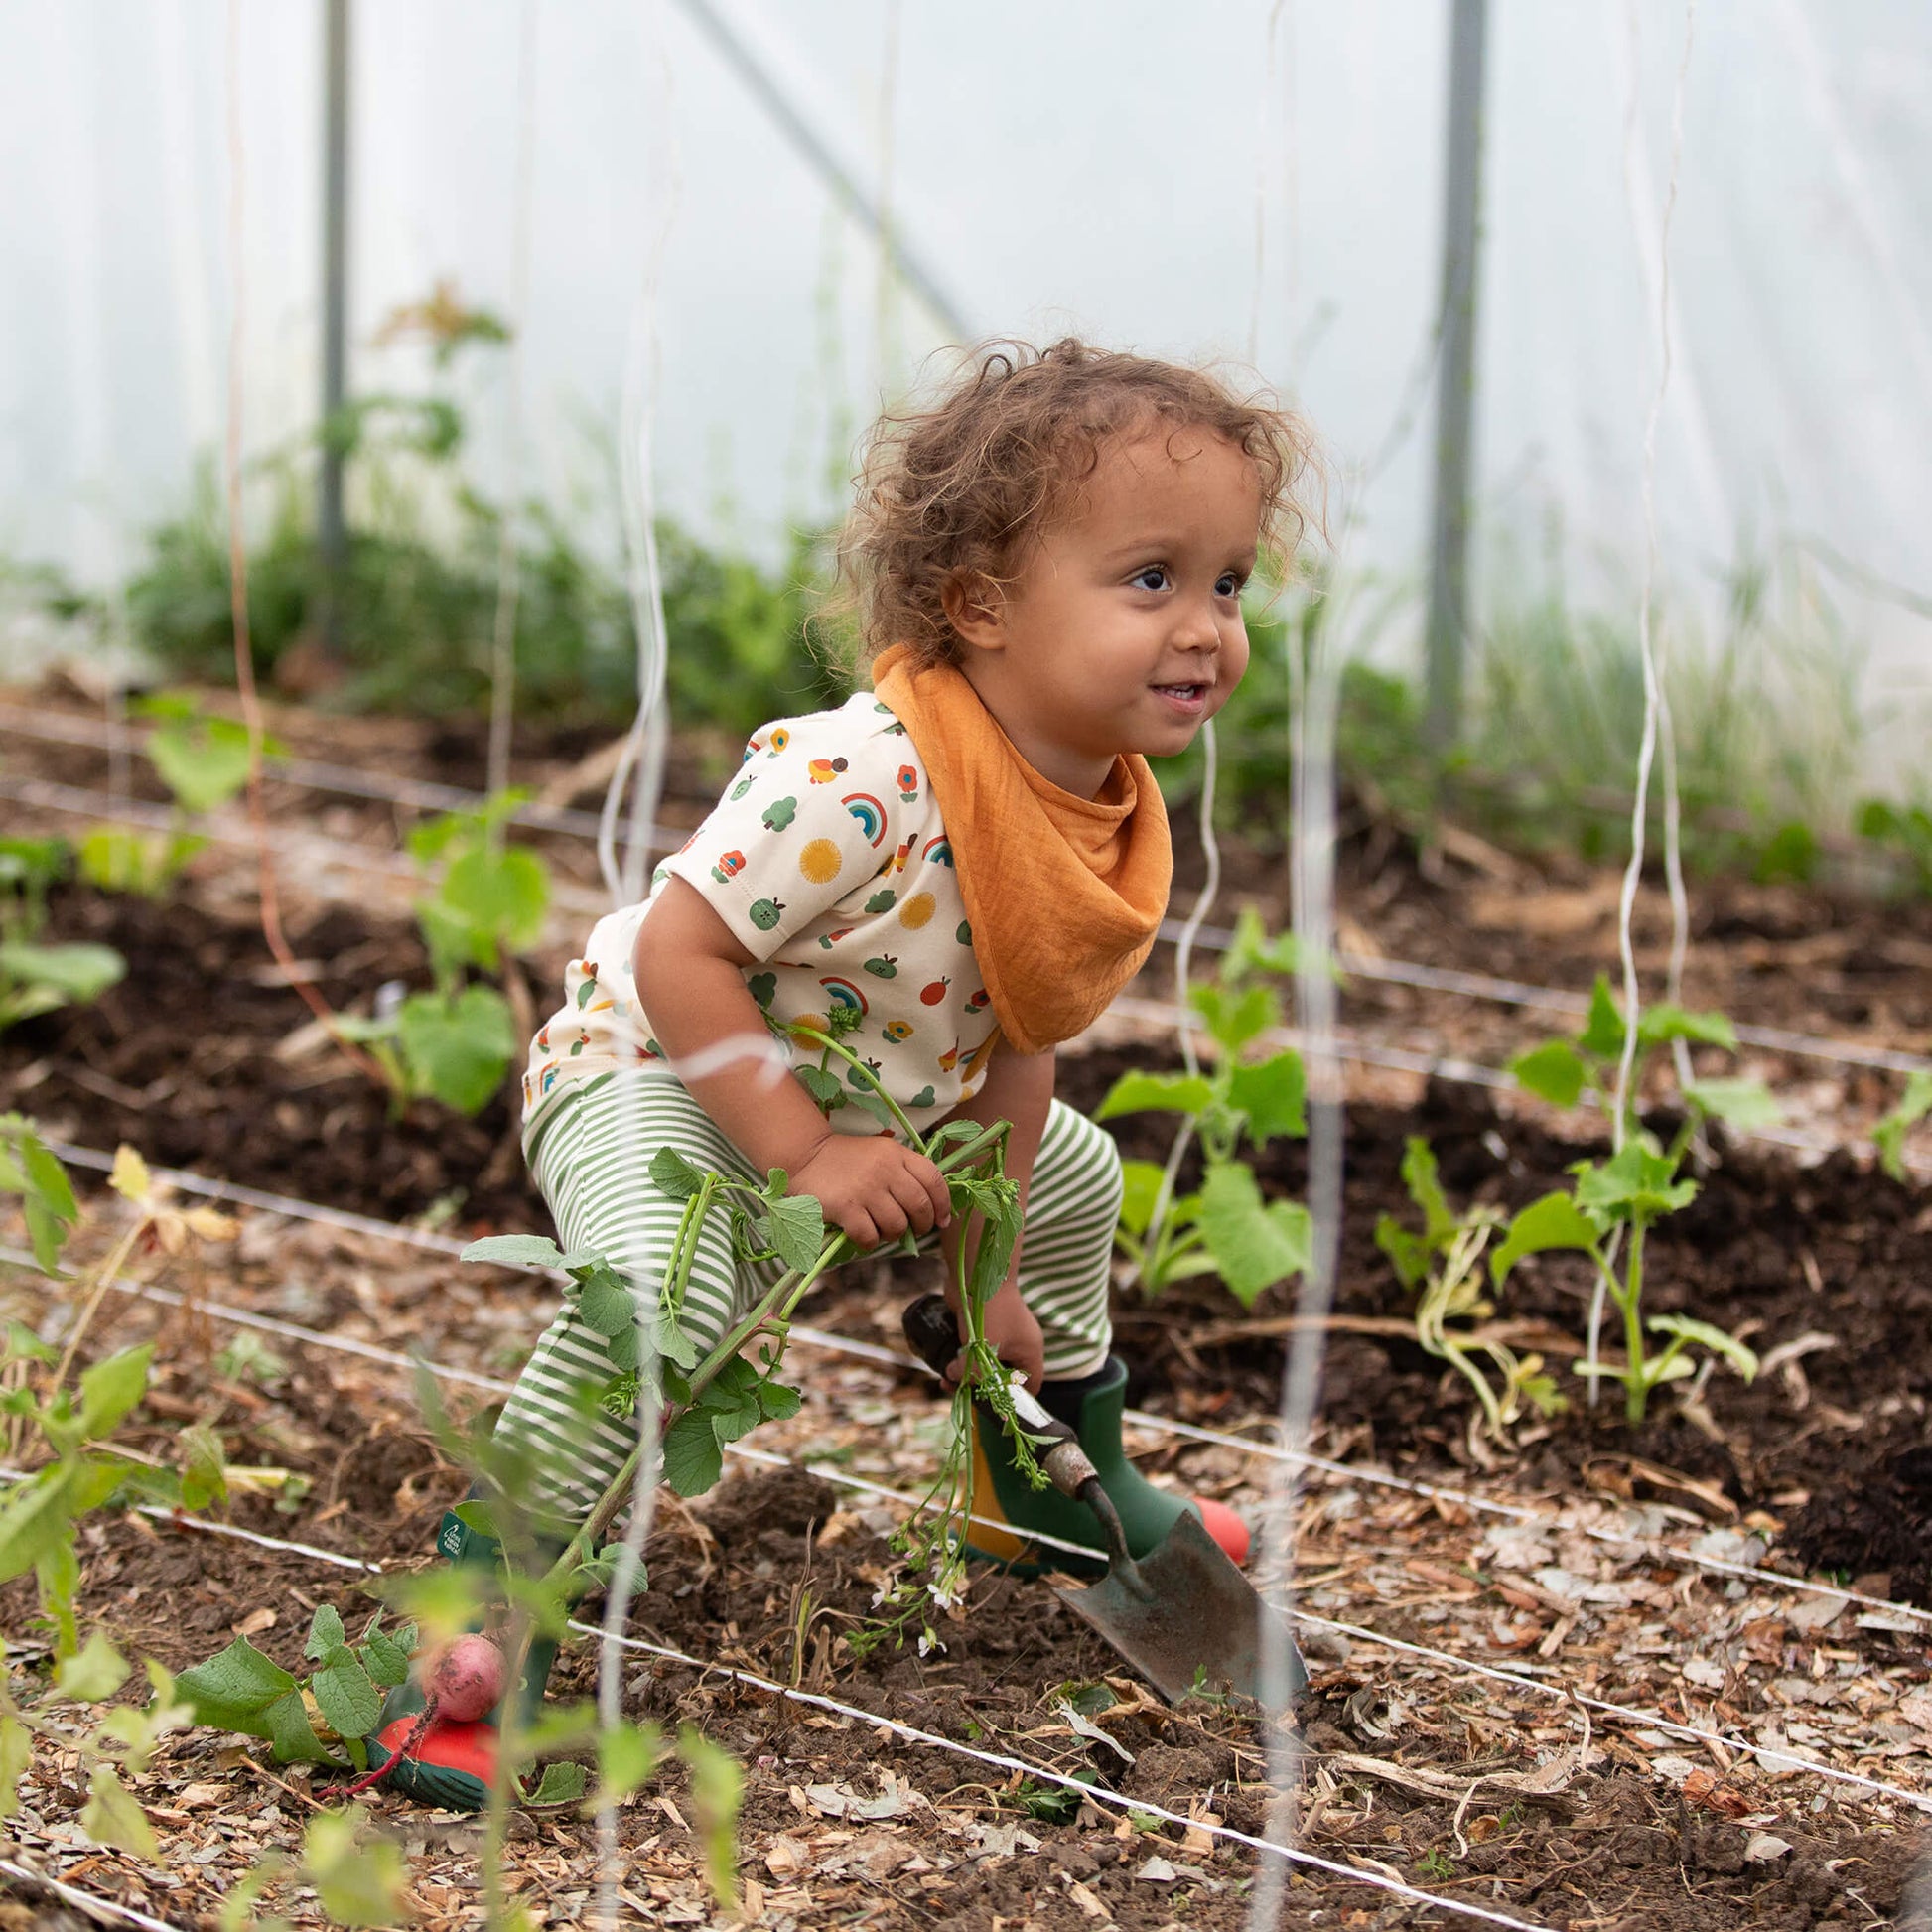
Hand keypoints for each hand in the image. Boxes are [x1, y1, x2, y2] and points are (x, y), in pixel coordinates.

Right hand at [789, 1137, 951, 1248]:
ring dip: (894, 1234)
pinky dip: (869, 1242)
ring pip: (897, 1225)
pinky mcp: (846, 1207)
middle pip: (920, 1206)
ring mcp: (865, 1188)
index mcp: (897, 1153)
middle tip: (913, 1230)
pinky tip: (863, 1235)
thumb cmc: (847, 1159)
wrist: (806, 1156)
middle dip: (922, 1225)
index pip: (934, 1180)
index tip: (942, 1220)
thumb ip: (905, 1170)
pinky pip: (870, 1237)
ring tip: (883, 1230)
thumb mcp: (881, 1152)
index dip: (943, 1204)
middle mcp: (885, 1169)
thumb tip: (933, 1206)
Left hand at [952, 1284, 1044, 1397]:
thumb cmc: (989, 1312)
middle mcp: (1018, 1344)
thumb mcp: (983, 1350)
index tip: (993, 1408)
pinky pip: (974, 1348)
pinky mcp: (983, 1324)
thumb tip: (952, 1378)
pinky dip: (962, 1356)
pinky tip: (945, 1362)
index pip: (1031, 1386)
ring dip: (968, 1373)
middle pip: (1003, 1377)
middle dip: (982, 1388)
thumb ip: (970, 1372)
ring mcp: (1001, 1333)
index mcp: (1029, 1352)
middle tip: (961, 1394)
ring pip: (985, 1363)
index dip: (1015, 1401)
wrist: (977, 1272)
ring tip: (946, 1381)